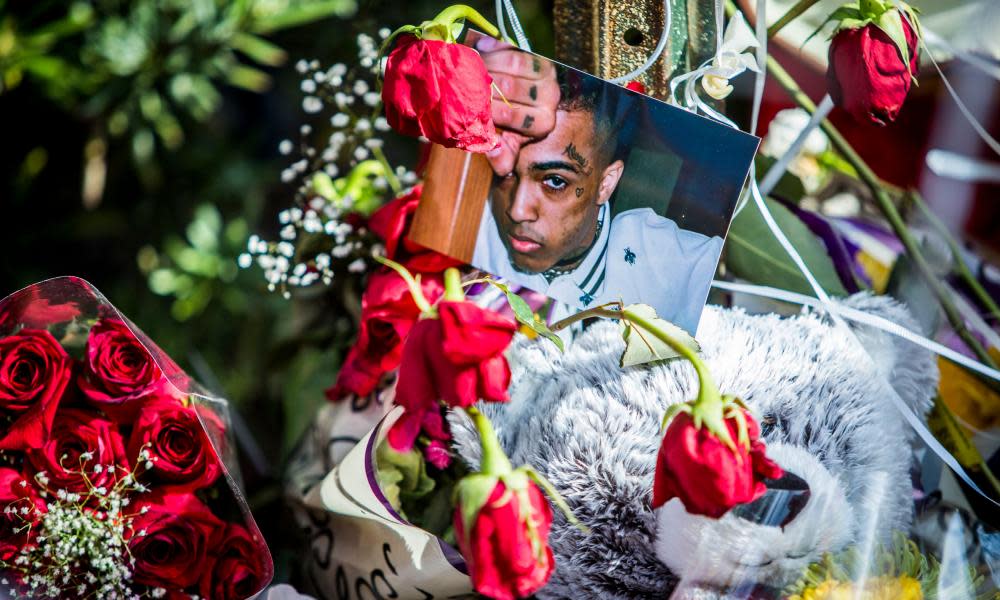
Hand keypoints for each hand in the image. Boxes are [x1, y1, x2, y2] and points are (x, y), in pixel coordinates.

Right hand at [475, 36, 558, 175]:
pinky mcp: (541, 57)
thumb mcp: (507, 148)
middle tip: (462, 81)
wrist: (521, 103)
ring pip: (514, 64)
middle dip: (484, 84)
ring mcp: (549, 75)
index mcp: (543, 124)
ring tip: (469, 65)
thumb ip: (502, 159)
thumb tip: (494, 150)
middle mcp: (551, 98)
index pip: (512, 115)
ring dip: (488, 62)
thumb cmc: (510, 129)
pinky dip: (496, 48)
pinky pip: (515, 49)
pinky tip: (480, 48)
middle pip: (511, 87)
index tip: (469, 105)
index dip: (488, 110)